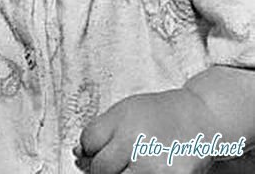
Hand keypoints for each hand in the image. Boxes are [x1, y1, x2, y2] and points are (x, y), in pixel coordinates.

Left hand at [75, 89, 214, 172]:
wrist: (201, 118)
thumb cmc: (160, 114)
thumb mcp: (126, 110)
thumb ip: (101, 131)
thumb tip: (77, 152)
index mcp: (123, 118)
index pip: (89, 141)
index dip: (89, 148)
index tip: (98, 148)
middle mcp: (137, 141)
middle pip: (100, 169)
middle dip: (103, 167)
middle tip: (119, 160)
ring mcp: (153, 165)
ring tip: (132, 164)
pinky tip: (144, 168)